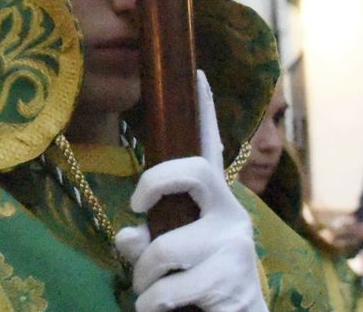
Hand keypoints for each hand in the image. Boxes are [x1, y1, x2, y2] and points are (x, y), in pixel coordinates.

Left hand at [114, 71, 266, 311]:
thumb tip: (130, 235)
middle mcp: (230, 214)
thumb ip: (146, 239)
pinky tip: (158, 310)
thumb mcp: (168, 256)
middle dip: (152, 184)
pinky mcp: (229, 279)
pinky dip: (149, 306)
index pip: (210, 147)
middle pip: (193, 171)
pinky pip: (166, 289)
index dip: (206, 111)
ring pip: (163, 248)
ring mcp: (233, 245)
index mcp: (215, 201)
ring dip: (143, 278)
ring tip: (149, 293)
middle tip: (135, 207)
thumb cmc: (198, 284)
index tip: (198, 74)